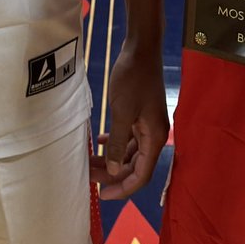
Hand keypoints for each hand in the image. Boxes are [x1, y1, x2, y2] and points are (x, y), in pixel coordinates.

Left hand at [90, 41, 167, 199]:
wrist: (141, 48)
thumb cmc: (133, 78)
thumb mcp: (122, 112)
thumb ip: (119, 143)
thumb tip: (115, 171)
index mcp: (154, 137)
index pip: (142, 174)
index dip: (123, 188)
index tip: (103, 195)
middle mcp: (154, 134)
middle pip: (135, 165)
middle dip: (113, 174)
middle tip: (89, 177)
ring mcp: (148, 123)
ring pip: (130, 152)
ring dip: (112, 159)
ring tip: (91, 162)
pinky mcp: (141, 113)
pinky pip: (129, 137)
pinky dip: (116, 143)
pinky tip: (102, 142)